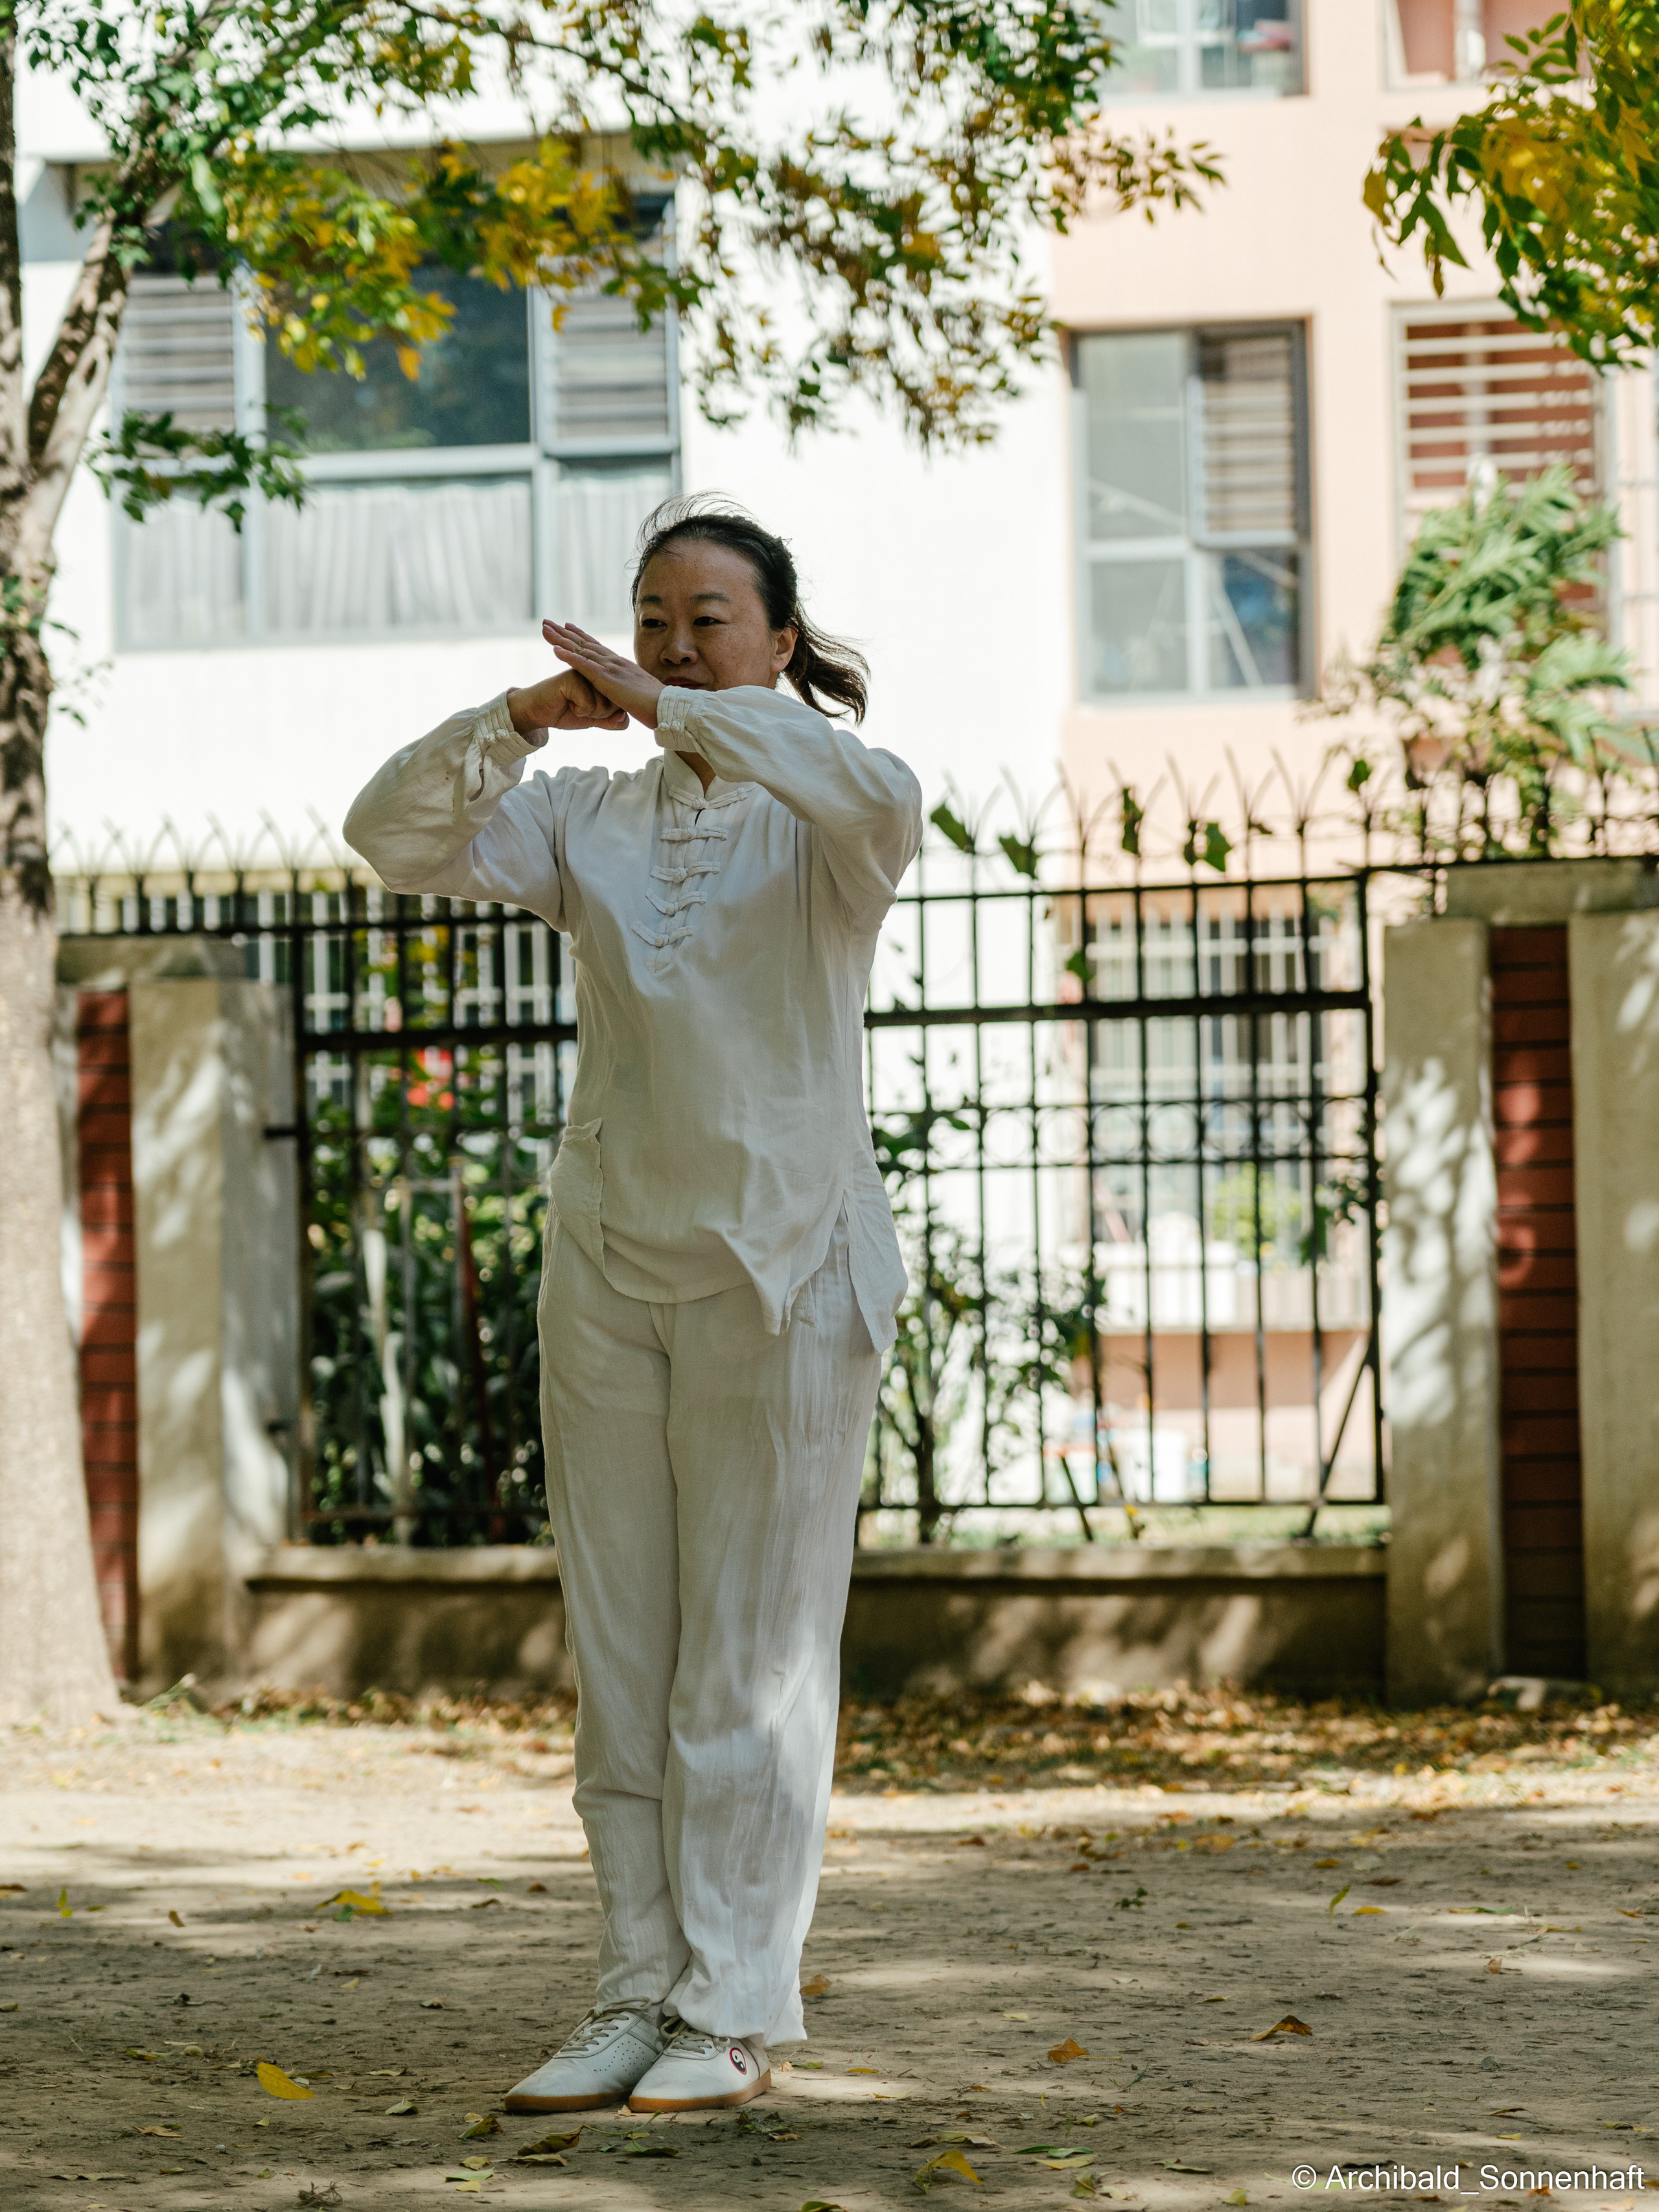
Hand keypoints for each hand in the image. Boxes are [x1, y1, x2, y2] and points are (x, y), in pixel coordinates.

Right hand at [506, 664, 629, 736]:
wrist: (538, 712)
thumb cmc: (566, 712)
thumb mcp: (594, 719)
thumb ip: (612, 721)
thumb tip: (624, 719)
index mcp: (604, 678)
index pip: (621, 702)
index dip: (607, 714)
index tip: (591, 709)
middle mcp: (597, 672)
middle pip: (614, 704)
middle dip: (598, 714)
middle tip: (581, 706)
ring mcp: (585, 672)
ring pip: (603, 705)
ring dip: (587, 712)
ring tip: (573, 703)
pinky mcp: (573, 677)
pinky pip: (588, 704)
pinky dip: (578, 710)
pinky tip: (567, 701)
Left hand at [542, 620, 664, 728]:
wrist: (666, 706)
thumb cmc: (656, 705)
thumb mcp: (639, 694)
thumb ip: (629, 690)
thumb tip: (627, 694)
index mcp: (621, 664)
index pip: (596, 646)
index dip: (580, 635)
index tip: (567, 627)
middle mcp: (614, 661)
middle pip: (584, 643)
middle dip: (564, 632)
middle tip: (547, 622)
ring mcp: (610, 668)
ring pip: (580, 650)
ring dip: (560, 639)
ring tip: (545, 630)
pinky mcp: (607, 679)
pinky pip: (583, 665)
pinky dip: (568, 656)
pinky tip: (555, 650)